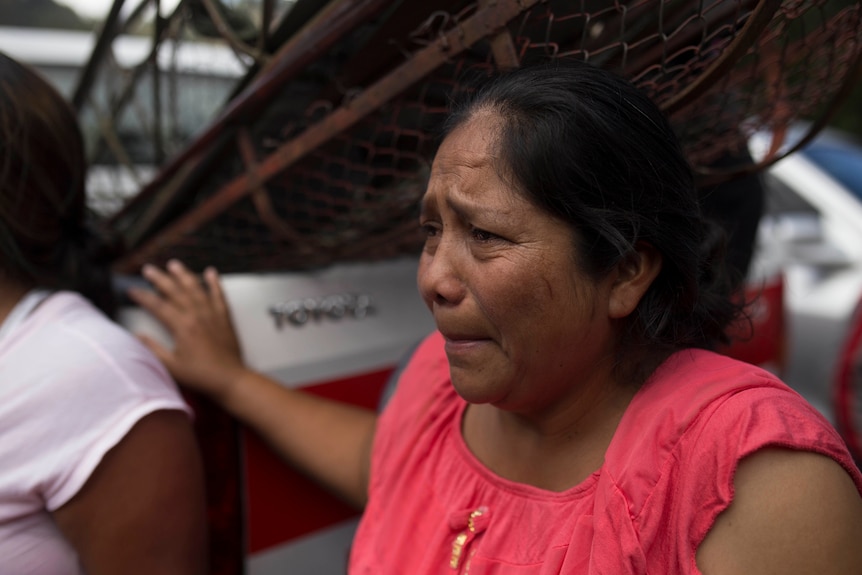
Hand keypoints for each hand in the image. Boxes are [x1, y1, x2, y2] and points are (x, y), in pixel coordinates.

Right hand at [128, 259, 246, 402]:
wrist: (230, 379)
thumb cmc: (200, 376)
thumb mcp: (172, 367)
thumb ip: (153, 350)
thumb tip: (136, 336)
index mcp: (182, 327)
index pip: (158, 306)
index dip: (143, 297)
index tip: (131, 290)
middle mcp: (197, 316)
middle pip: (175, 292)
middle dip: (160, 279)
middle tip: (148, 269)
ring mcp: (212, 315)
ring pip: (196, 289)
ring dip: (184, 275)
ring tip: (174, 264)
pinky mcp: (225, 318)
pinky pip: (219, 295)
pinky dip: (215, 283)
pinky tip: (211, 272)